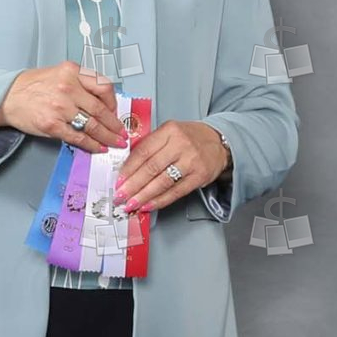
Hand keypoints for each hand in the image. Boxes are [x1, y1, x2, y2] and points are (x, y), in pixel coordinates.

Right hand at [0, 61, 123, 153]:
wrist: (7, 96)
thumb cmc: (33, 86)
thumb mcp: (60, 74)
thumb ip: (81, 84)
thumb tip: (105, 103)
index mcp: (72, 72)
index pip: (104, 86)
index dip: (114, 102)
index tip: (116, 111)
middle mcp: (67, 87)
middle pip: (101, 109)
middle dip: (115, 125)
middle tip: (122, 133)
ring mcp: (59, 107)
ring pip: (92, 125)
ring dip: (107, 137)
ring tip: (115, 143)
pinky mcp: (52, 125)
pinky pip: (78, 137)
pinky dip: (91, 145)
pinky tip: (98, 147)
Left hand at [113, 119, 230, 214]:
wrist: (218, 142)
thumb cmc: (189, 138)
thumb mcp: (169, 133)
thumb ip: (150, 146)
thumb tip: (127, 169)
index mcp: (169, 131)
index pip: (143, 151)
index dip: (128, 169)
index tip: (118, 181)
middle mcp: (180, 144)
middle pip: (151, 168)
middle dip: (132, 185)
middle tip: (120, 196)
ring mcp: (191, 161)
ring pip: (162, 182)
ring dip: (144, 196)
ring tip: (131, 204)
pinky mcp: (199, 176)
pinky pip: (176, 192)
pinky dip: (160, 201)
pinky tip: (149, 205)